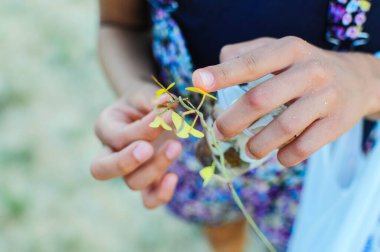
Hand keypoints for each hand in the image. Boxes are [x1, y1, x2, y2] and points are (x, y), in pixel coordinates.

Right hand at [91, 84, 181, 207]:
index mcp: (106, 127)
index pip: (118, 136)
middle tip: (147, 148)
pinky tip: (174, 177)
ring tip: (176, 146)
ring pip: (132, 182)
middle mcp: (111, 152)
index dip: (144, 129)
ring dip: (156, 167)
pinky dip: (161, 195)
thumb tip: (165, 103)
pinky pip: (149, 200)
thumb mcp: (146, 93)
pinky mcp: (148, 181)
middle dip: (126, 161)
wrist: (150, 111)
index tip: (168, 116)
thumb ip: (153, 99)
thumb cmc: (145, 101)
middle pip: (102, 169)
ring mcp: (129, 170)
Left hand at [193, 36, 379, 166]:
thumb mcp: (279, 50)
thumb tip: (212, 69)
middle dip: (232, 121)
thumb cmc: (304, 66)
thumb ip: (246, 54)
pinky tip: (278, 156)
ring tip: (249, 150)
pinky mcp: (338, 123)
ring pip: (283, 128)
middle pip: (260, 99)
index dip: (223, 74)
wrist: (357, 79)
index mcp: (289, 50)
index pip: (251, 63)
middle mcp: (309, 71)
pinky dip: (286, 157)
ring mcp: (326, 97)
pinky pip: (305, 147)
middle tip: (220, 132)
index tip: (198, 81)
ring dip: (258, 145)